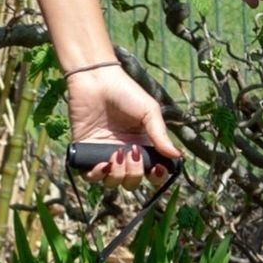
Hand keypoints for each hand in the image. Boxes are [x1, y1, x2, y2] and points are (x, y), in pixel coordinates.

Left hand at [64, 64, 184, 186]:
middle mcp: (125, 154)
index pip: (152, 171)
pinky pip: (91, 177)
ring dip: (117, 175)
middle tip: (132, 153)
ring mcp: (104, 154)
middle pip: (132, 182)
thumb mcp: (149, 111)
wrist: (95, 80)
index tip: (156, 169)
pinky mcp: (85, 153)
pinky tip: (102, 164)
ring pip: (113, 183)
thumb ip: (161, 135)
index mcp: (143, 146)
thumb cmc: (125, 91)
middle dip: (134, 174)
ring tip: (116, 154)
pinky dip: (97, 176)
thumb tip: (177, 157)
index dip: (156, 176)